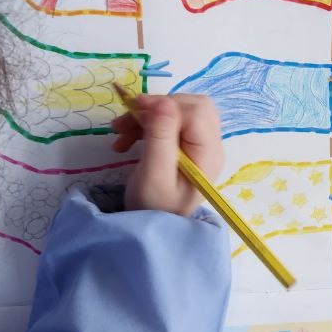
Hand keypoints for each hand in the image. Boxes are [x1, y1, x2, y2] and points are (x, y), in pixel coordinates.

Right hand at [113, 95, 224, 216]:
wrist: (151, 229)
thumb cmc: (153, 207)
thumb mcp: (154, 174)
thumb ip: (161, 136)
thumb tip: (164, 102)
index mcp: (208, 153)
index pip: (195, 111)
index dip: (166, 104)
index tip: (135, 110)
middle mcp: (211, 146)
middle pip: (190, 107)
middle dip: (156, 109)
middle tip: (126, 122)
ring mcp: (200, 146)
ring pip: (178, 112)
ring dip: (147, 117)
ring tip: (120, 134)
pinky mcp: (187, 147)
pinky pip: (171, 123)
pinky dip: (147, 125)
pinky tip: (127, 140)